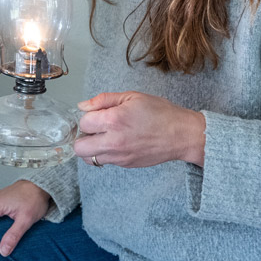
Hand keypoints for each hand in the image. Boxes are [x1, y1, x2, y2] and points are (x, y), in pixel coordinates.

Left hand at [75, 91, 205, 167]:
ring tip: (103, 138)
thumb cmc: (160, 113)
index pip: (83, 123)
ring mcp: (119, 156)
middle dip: (83, 136)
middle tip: (94, 129)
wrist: (181, 134)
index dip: (88, 117)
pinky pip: (104, 162)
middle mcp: (114, 141)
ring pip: (88, 159)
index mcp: (114, 120)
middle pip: (79, 147)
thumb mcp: (132, 97)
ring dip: (91, 148)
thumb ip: (104, 100)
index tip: (98, 115)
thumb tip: (83, 106)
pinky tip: (116, 144)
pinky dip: (104, 154)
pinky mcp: (125, 164)